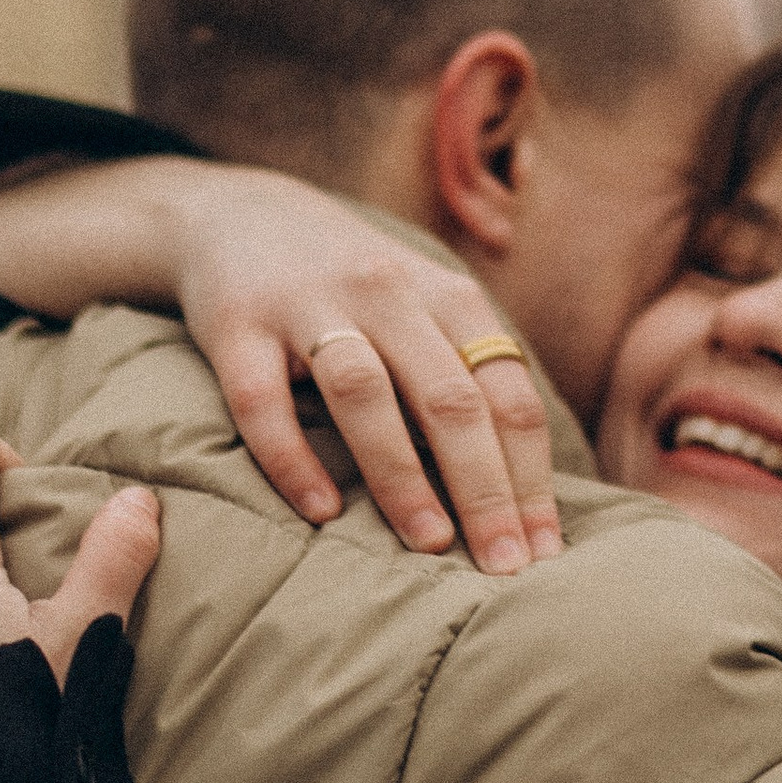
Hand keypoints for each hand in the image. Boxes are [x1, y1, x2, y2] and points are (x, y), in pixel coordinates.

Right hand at [0, 157, 561, 574]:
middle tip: (503, 566)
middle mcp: (385, 293)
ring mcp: (308, 306)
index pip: (507, 394)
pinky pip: (263, 400)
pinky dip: (292, 458)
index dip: (531, 475)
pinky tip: (321, 512)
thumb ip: (470, 379)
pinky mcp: (236, 326)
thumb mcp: (426, 311)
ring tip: (429, 543)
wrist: (238, 216)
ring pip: (365, 393)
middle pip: (450, 398)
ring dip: (402, 474)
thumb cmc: (355, 290)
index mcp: (446, 298)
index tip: (544, 551)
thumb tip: (525, 495)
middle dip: (485, 488)